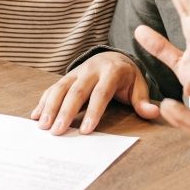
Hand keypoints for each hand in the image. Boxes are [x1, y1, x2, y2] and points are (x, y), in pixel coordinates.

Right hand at [30, 51, 158, 134]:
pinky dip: (43, 101)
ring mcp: (76, 72)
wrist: (113, 57)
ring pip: (60, 88)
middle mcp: (91, 70)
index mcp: (111, 72)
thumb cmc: (126, 77)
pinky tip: (35, 116)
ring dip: (50, 107)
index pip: (101, 93)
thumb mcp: (139, 86)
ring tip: (42, 126)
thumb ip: (143, 100)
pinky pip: (52, 88)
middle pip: (76, 91)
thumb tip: (153, 112)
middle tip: (57, 132)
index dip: (93, 112)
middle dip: (66, 112)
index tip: (86, 131)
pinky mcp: (66, 77)